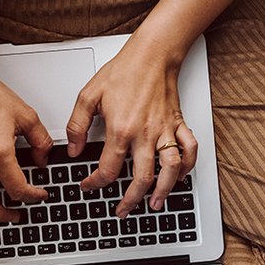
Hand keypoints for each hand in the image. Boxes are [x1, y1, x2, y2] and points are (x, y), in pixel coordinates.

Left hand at [66, 34, 197, 217]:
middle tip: (122, 210)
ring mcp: (165, 131)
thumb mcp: (89, 95)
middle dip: (130, 200)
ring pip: (169, 170)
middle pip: (141, 178)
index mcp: (121, 130)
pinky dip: (188, 166)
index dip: (95, 183)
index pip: (108, 169)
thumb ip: (77, 125)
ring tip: (154, 204)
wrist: (152, 54)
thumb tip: (75, 149)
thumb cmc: (123, 71)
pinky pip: (189, 150)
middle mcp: (145, 134)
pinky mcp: (178, 124)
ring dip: (163, 191)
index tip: (89, 186)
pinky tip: (180, 176)